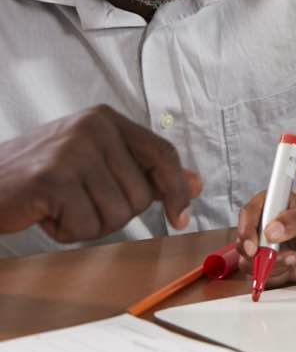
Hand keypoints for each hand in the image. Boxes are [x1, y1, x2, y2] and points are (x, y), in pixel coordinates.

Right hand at [0, 104, 201, 241]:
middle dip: (115, 212)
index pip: (162, 153)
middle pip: (141, 194)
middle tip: (80, 201)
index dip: (176, 189)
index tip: (181, 217)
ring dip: (90, 224)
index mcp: (107, 119)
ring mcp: (73, 150)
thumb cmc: (44, 177)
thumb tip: (195, 183)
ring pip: (117, 214)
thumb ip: (146, 171)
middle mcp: (94, 127)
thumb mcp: (98, 163)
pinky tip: (47, 215)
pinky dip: (68, 232)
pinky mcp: (53, 178)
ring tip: (62, 206)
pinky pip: (88, 226)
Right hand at [236, 191, 295, 287]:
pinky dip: (275, 274)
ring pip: (249, 260)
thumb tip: (271, 230)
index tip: (253, 247)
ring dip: (270, 265)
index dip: (246, 229)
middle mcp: (268, 224)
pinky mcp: (272, 263)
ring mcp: (269, 245)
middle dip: (258, 253)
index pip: (249, 213)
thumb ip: (294, 222)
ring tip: (294, 259)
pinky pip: (261, 274)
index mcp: (276, 204)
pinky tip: (293, 266)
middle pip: (244, 240)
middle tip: (276, 257)